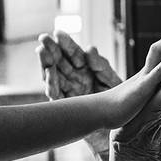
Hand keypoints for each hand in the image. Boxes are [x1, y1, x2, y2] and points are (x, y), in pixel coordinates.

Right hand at [36, 31, 123, 153]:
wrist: (120, 127)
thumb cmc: (120, 102)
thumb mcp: (112, 82)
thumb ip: (101, 66)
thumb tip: (89, 49)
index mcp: (86, 69)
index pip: (74, 53)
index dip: (66, 43)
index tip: (58, 32)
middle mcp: (75, 78)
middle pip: (60, 61)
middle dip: (51, 49)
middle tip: (43, 38)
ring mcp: (69, 92)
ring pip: (54, 75)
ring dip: (46, 64)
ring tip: (41, 52)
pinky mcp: (67, 107)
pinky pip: (56, 95)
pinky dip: (51, 84)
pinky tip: (48, 74)